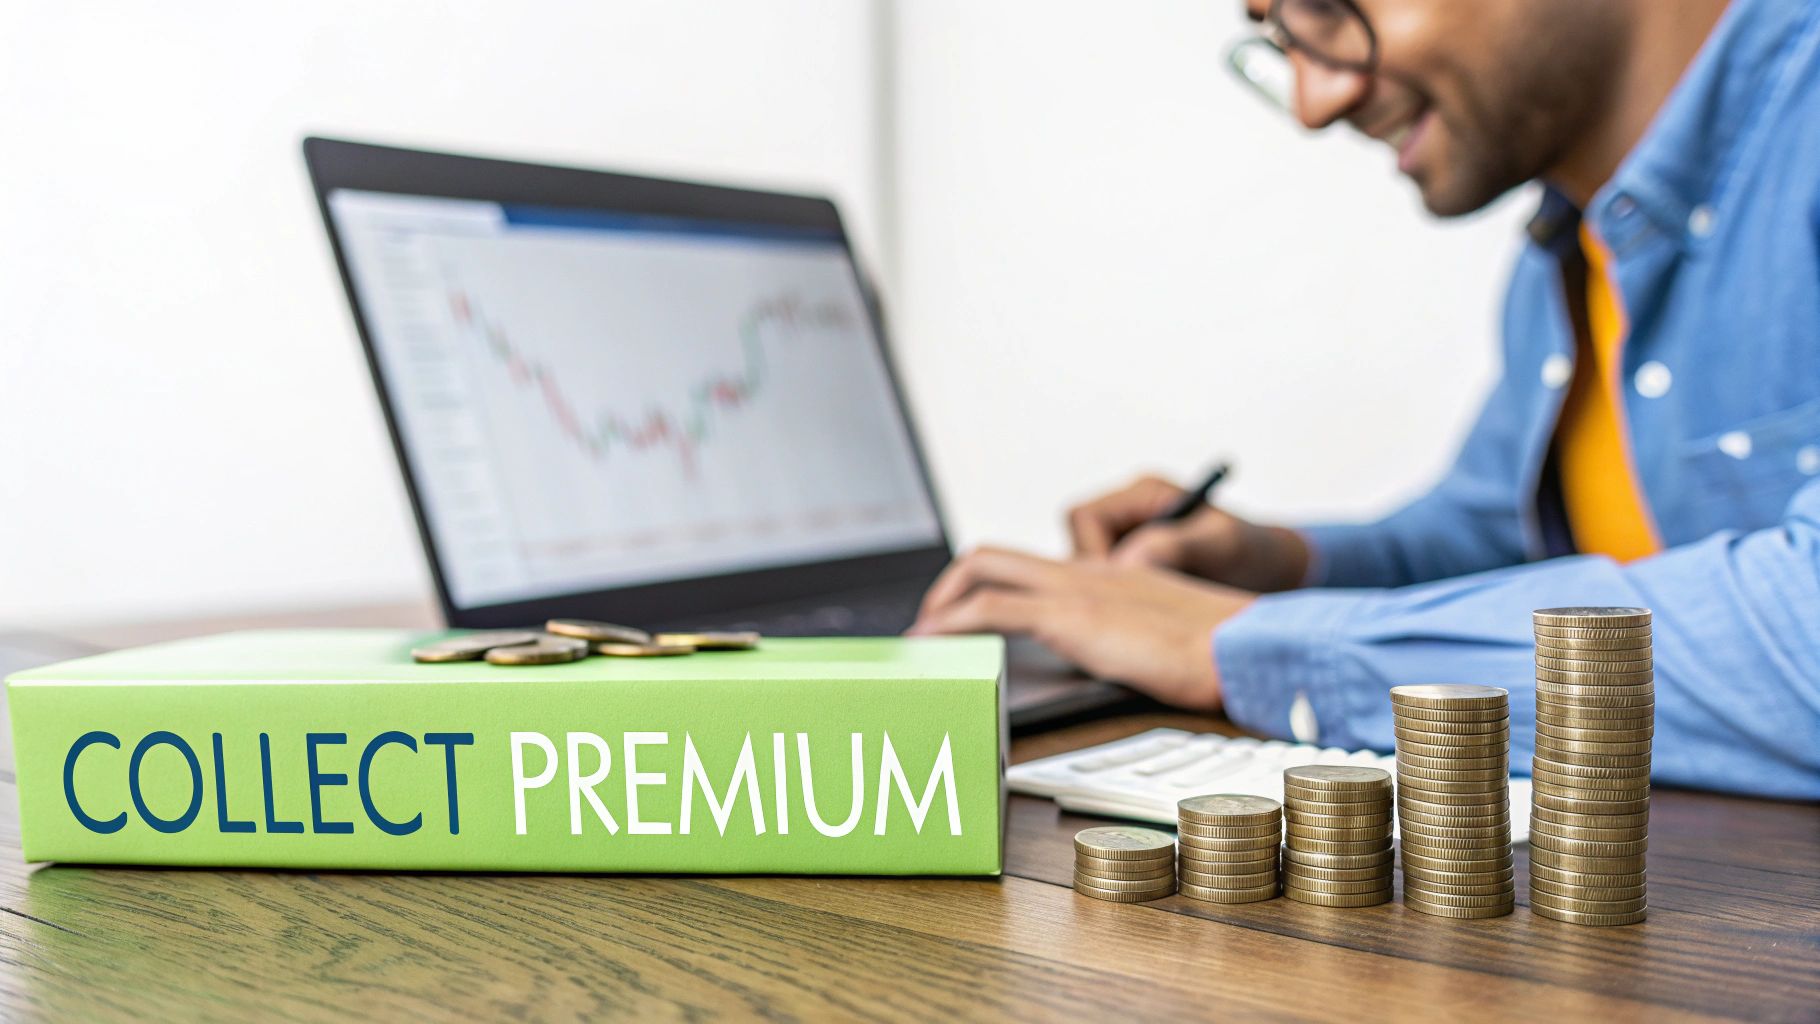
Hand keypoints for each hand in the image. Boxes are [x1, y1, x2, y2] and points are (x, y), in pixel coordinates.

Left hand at [906, 545, 1257, 710]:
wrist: (1247, 647)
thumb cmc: (1222, 653)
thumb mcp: (1170, 640)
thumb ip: (1138, 641)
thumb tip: (1124, 666)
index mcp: (1110, 576)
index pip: (1035, 567)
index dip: (990, 586)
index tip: (968, 619)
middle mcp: (1087, 572)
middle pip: (994, 556)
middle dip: (948, 587)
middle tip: (931, 627)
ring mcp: (1076, 589)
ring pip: (981, 569)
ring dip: (940, 602)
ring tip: (922, 639)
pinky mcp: (1072, 615)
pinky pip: (991, 606)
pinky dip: (952, 621)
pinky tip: (937, 644)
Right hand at [1067, 474, 1312, 592]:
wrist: (1275, 573)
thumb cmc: (1253, 551)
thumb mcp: (1221, 545)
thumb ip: (1176, 547)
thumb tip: (1126, 566)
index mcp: (1145, 494)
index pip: (1085, 518)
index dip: (1091, 554)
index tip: (1117, 586)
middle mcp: (1129, 513)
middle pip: (1079, 544)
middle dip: (1096, 577)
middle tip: (1127, 606)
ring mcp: (1129, 541)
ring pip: (1087, 570)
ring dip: (1108, 592)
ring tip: (1145, 610)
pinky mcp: (1134, 567)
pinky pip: (1105, 586)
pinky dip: (1120, 602)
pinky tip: (1148, 616)